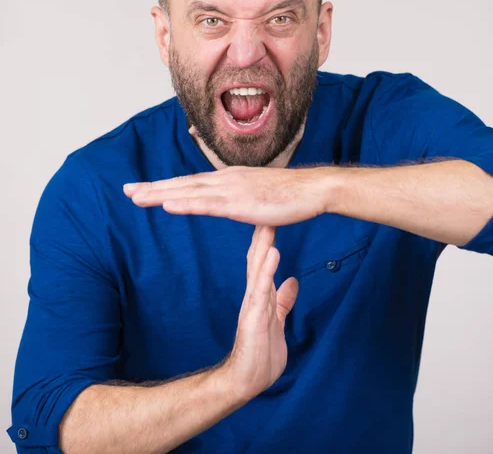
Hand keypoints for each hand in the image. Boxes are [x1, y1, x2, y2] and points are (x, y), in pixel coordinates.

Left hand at [123, 166, 333, 225]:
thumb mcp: (256, 196)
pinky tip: (168, 205)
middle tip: (126, 191)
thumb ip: (240, 200)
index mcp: (227, 180)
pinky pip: (208, 204)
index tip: (143, 190)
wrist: (311, 190)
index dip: (165, 186)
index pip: (190, 183)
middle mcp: (225, 180)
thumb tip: (229, 205)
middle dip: (153, 188)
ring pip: (189, 192)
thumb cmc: (288, 195)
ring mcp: (232, 190)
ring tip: (137, 197)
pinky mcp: (241, 203)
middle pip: (182, 184)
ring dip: (161, 194)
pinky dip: (186, 203)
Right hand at [222, 225, 297, 400]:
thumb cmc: (261, 352)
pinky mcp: (254, 316)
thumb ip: (283, 300)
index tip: (273, 216)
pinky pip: (261, 289)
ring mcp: (253, 304)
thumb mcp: (277, 320)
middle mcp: (255, 294)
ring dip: (264, 245)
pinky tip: (272, 253)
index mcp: (261, 295)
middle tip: (267, 207)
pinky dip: (266, 270)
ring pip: (258, 268)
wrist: (246, 380)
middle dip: (263, 233)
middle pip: (258, 258)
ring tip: (268, 223)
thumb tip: (292, 280)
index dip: (267, 239)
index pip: (263, 261)